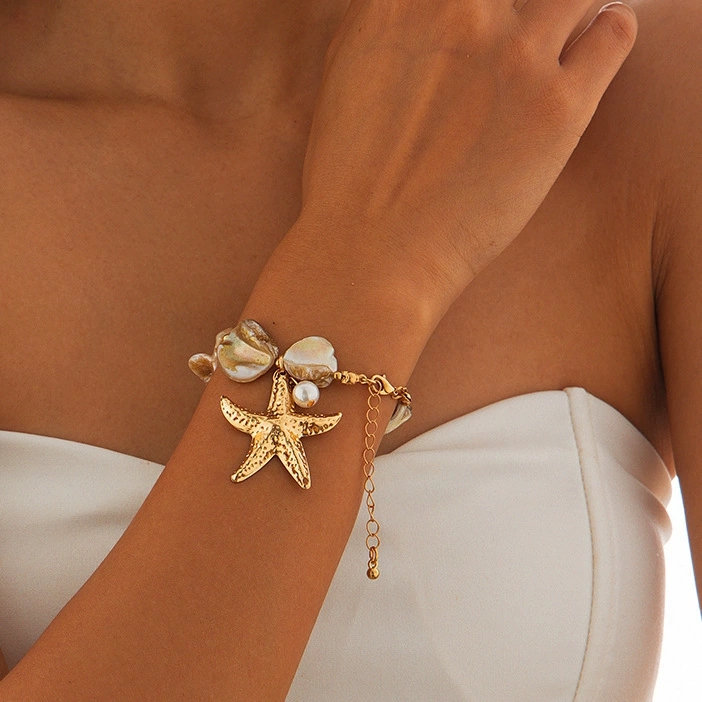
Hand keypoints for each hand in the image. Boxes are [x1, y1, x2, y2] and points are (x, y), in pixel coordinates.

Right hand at [295, 0, 636, 311]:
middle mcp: (461, 10)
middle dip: (520, 9)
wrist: (372, 255)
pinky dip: (609, 34)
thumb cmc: (350, 180)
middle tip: (514, 46)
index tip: (484, 22)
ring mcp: (514, 56)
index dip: (479, 3)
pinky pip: (614, 33)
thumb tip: (419, 7)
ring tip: (556, 42)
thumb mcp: (347, 74)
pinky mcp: (559, 107)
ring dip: (569, 10)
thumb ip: (388, 21)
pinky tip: (589, 55)